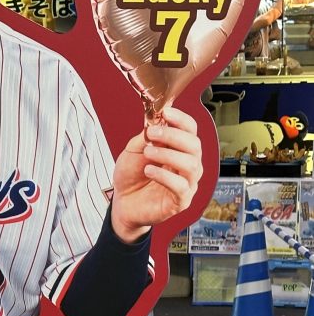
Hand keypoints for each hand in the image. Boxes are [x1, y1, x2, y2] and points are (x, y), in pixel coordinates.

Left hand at [111, 106, 202, 242]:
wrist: (122, 202)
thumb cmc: (131, 176)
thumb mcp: (134, 150)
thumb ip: (147, 136)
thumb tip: (158, 121)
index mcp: (179, 149)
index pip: (190, 130)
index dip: (181, 119)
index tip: (166, 112)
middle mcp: (187, 164)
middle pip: (194, 145)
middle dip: (173, 135)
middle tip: (153, 133)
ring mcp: (187, 183)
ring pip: (191, 165)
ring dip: (168, 154)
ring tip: (148, 153)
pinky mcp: (181, 201)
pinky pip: (182, 186)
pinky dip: (165, 176)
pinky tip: (149, 171)